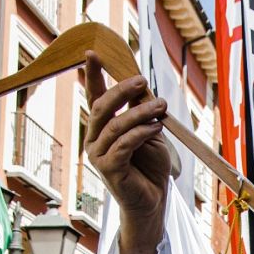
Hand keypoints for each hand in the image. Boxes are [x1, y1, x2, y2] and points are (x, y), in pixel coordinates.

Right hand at [85, 54, 172, 253]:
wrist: (153, 200)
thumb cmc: (150, 166)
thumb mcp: (150, 131)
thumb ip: (141, 111)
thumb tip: (139, 85)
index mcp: (102, 128)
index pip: (96, 98)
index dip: (93, 76)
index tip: (92, 53)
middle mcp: (94, 140)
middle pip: (102, 107)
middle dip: (122, 91)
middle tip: (142, 81)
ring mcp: (98, 155)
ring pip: (115, 125)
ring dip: (140, 112)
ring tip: (160, 107)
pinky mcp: (108, 169)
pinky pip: (123, 144)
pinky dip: (141, 132)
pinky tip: (156, 127)